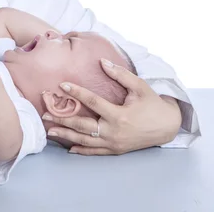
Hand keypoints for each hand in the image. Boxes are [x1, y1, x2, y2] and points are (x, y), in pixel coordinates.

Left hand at [44, 58, 181, 154]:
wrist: (167, 127)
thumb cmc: (153, 104)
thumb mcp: (140, 87)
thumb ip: (121, 74)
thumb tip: (102, 62)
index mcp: (119, 115)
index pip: (93, 102)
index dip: (77, 92)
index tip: (62, 85)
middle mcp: (114, 132)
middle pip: (82, 126)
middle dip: (62, 120)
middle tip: (46, 115)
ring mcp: (114, 143)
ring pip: (85, 141)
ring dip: (66, 136)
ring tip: (50, 131)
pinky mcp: (116, 150)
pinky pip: (95, 151)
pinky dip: (81, 150)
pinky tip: (69, 148)